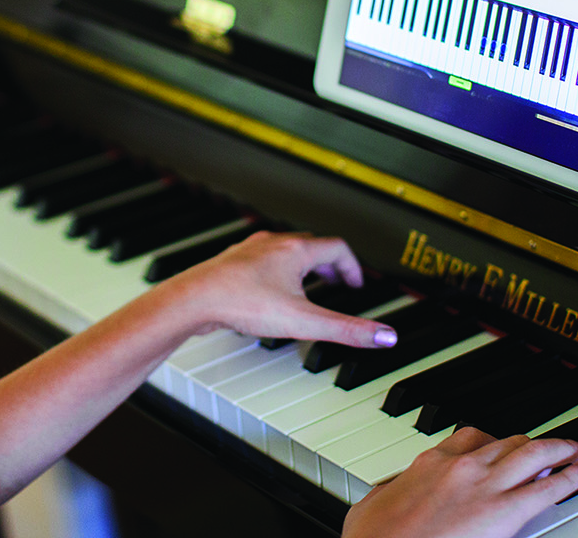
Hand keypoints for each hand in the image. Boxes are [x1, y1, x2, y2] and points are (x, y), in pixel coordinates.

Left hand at [162, 230, 395, 348]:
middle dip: (329, 265)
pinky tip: (267, 294)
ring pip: (284, 251)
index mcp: (296, 250)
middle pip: (311, 245)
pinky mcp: (230, 262)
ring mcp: (249, 250)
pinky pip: (260, 260)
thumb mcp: (304, 321)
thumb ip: (346, 329)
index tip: (355, 285)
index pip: (337, 247)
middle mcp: (273, 243)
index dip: (352, 266)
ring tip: (305, 287)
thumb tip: (385, 335)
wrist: (193, 298)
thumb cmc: (242, 302)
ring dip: (301, 266)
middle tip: (336, 283)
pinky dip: (274, 272)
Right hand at [343, 428, 577, 537]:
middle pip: (507, 442)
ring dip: (561, 448)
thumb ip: (386, 492)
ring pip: (533, 453)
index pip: (467, 438)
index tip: (501, 446)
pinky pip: (550, 486)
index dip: (491, 442)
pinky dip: (572, 475)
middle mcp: (462, 466)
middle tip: (552, 446)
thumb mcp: (369, 508)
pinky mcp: (508, 512)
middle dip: (532, 443)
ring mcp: (487, 486)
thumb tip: (386, 492)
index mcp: (429, 463)